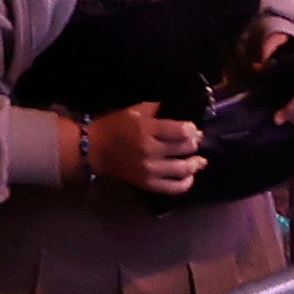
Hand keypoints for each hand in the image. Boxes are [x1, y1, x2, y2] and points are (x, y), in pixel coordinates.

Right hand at [86, 102, 207, 194]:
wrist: (94, 150)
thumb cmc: (113, 125)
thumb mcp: (132, 110)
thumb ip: (154, 108)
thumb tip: (177, 106)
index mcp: (146, 129)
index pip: (181, 131)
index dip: (192, 130)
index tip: (193, 129)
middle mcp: (150, 150)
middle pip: (184, 149)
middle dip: (194, 144)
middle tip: (195, 141)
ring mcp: (150, 170)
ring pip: (183, 169)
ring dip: (195, 164)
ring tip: (199, 160)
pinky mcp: (148, 184)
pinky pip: (174, 187)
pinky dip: (186, 183)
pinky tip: (190, 176)